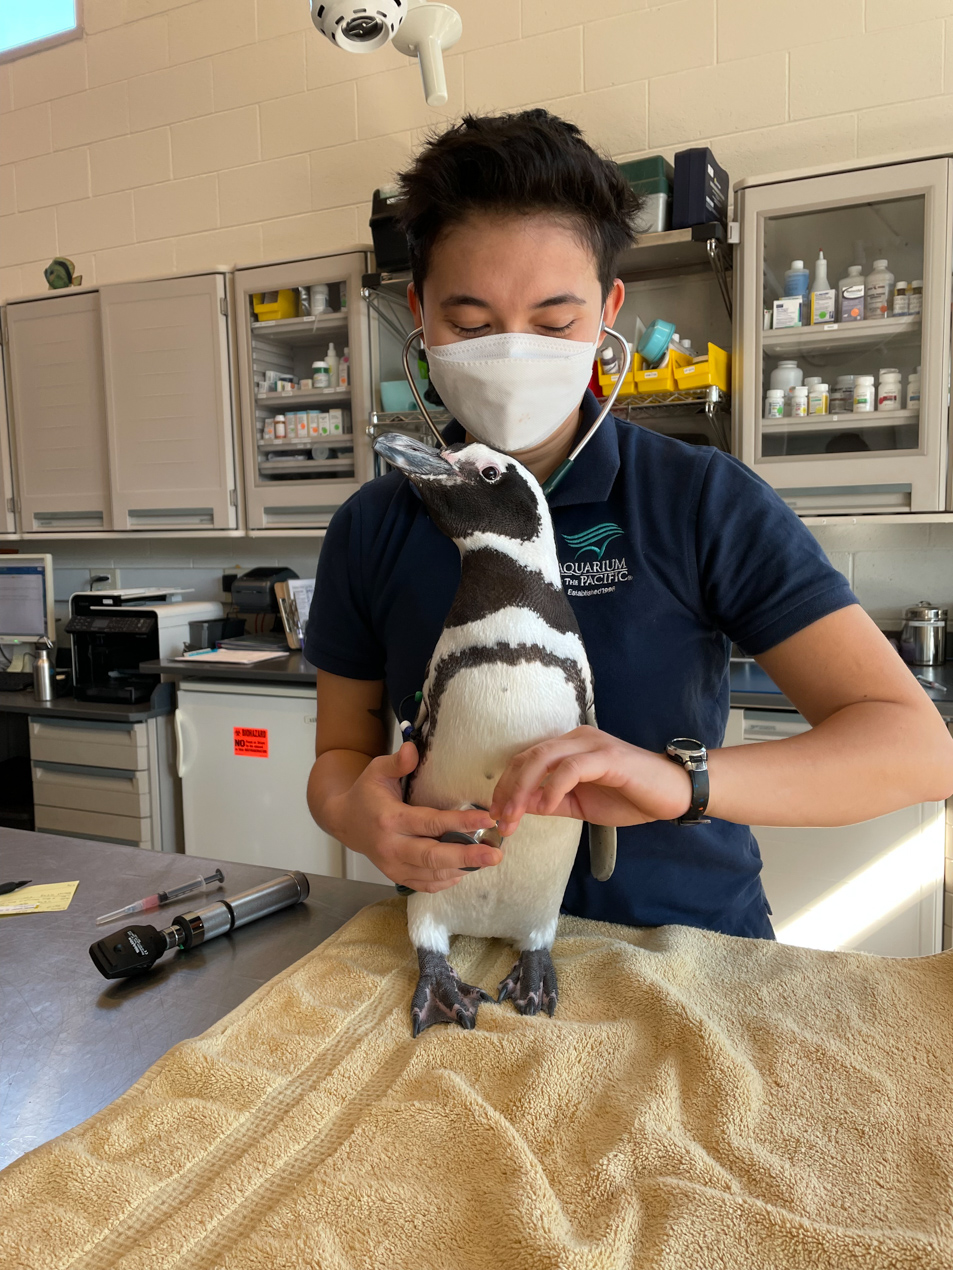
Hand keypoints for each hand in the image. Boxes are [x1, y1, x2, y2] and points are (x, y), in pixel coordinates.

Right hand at [330, 742, 501, 892]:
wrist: (344, 821)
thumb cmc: (366, 793)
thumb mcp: (376, 771)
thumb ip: (397, 762)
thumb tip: (413, 749)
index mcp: (390, 820)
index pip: (430, 823)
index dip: (461, 822)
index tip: (488, 819)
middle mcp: (391, 847)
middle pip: (434, 857)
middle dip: (468, 857)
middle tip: (495, 854)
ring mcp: (393, 866)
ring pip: (432, 874)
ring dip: (463, 869)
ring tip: (488, 859)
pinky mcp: (396, 877)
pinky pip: (425, 885)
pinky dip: (447, 881)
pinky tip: (465, 870)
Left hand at [488, 726, 692, 834]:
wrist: (675, 793)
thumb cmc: (631, 796)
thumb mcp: (581, 804)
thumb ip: (553, 801)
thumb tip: (522, 808)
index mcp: (568, 748)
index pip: (525, 760)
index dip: (505, 786)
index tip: (497, 816)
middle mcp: (576, 739)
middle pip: (527, 757)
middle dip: (507, 789)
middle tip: (500, 819)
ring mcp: (592, 745)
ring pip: (543, 758)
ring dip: (522, 789)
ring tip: (514, 816)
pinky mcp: (607, 757)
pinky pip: (571, 768)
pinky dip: (552, 787)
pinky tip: (545, 808)